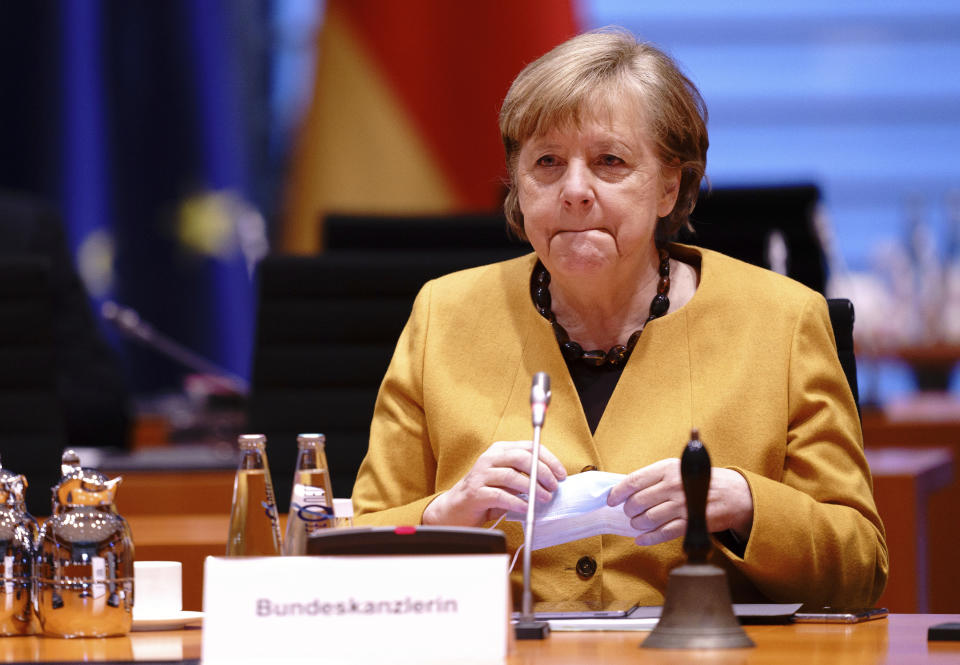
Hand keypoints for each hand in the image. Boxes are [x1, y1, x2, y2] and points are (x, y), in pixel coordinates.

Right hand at [423, 440, 566, 526]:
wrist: (455, 510)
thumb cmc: (486, 495)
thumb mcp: (507, 481)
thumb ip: (525, 476)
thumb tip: (553, 481)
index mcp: (499, 451)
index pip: (529, 447)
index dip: (548, 459)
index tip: (561, 474)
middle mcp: (489, 459)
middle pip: (520, 457)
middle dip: (542, 472)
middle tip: (554, 487)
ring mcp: (480, 475)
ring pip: (511, 476)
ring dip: (532, 488)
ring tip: (544, 498)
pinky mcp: (475, 493)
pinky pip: (500, 496)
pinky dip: (517, 502)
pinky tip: (527, 508)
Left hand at [606, 459, 753, 545]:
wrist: (733, 494)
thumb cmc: (699, 480)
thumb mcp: (677, 469)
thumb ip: (654, 477)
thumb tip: (625, 488)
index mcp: (668, 469)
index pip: (634, 481)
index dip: (618, 492)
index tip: (610, 500)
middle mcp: (674, 486)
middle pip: (638, 502)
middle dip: (628, 510)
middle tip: (629, 513)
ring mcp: (683, 505)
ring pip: (648, 518)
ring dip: (637, 524)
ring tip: (637, 523)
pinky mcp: (691, 523)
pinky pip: (663, 533)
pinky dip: (648, 538)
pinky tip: (641, 539)